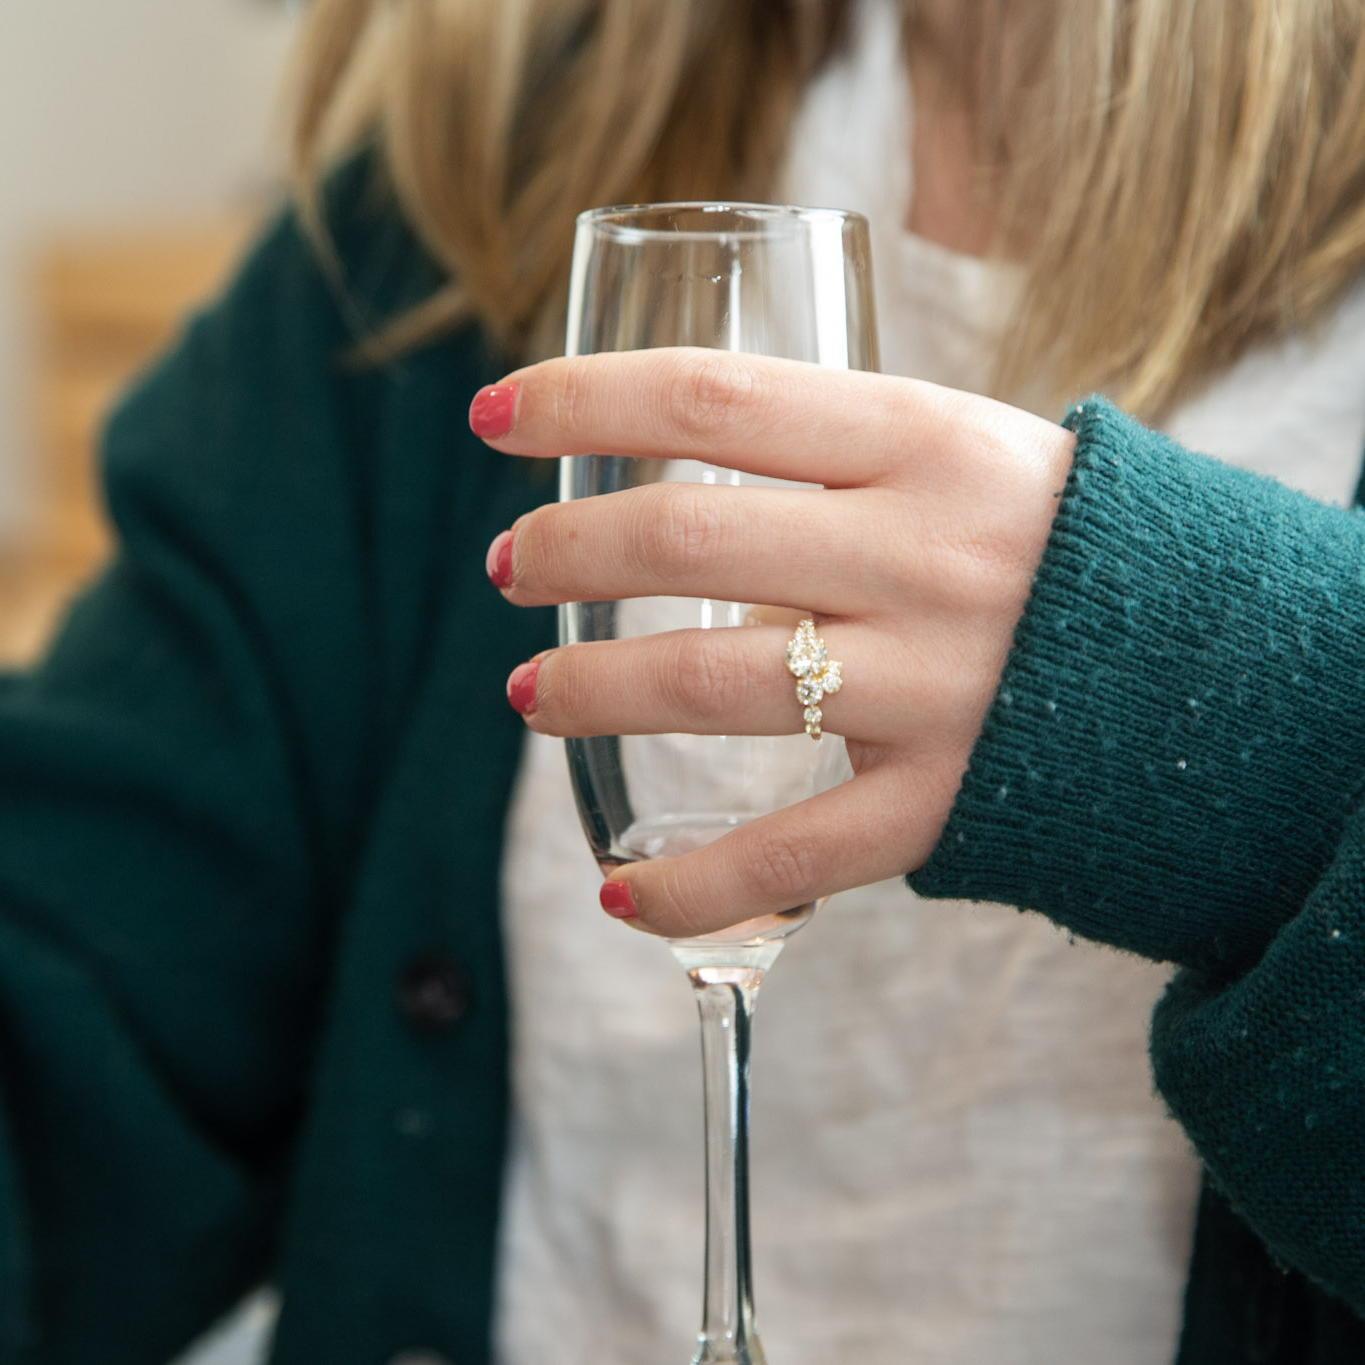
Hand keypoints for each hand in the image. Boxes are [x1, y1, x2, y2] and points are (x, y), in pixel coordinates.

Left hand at [470, 348, 1074, 935]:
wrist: (1215, 669)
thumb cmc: (1055, 544)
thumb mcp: (966, 458)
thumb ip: (833, 463)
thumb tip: (667, 482)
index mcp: (927, 443)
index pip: (713, 397)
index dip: (580, 398)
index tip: (494, 416)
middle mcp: (925, 556)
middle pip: (689, 541)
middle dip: (565, 550)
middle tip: (511, 567)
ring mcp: (936, 687)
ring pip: (710, 687)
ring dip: (589, 691)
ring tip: (531, 692)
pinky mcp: (945, 803)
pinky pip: (792, 858)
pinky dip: (692, 888)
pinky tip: (622, 896)